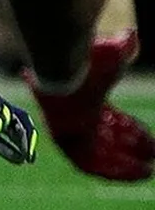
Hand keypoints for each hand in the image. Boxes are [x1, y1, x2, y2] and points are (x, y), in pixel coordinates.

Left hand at [27, 30, 154, 180]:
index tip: (151, 143)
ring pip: (100, 155)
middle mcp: (76, 117)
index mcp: (86, 100)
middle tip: (152, 157)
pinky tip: (139, 173)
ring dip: (124, 165)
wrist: (64, 71)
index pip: (111, 121)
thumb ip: (122, 47)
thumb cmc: (90, 62)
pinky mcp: (66, 144)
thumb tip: (130, 35)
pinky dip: (114, 172)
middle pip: (106, 139)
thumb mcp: (111, 53)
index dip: (132, 131)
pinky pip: (91, 166)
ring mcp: (69, 131)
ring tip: (148, 171)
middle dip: (130, 150)